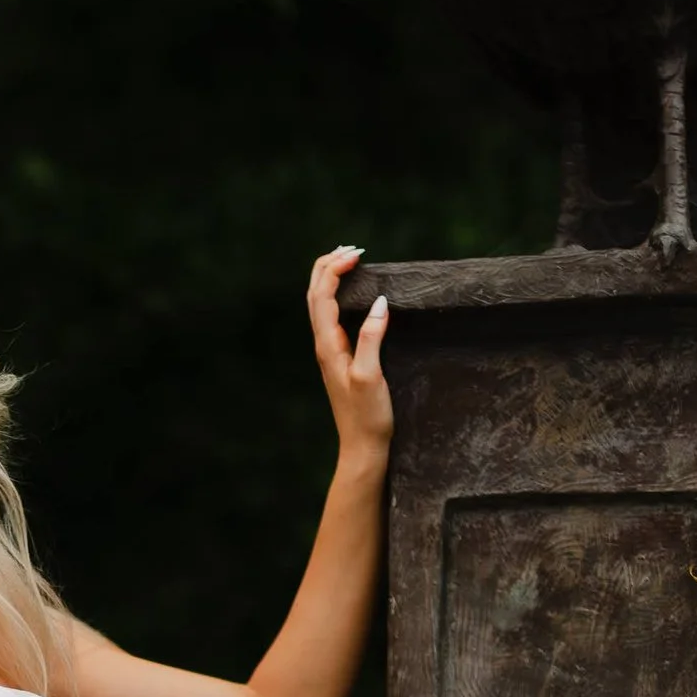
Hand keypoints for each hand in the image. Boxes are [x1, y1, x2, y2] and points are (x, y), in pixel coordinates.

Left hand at [309, 245, 392, 467]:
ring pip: (322, 305)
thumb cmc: (367, 417)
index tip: (358, 254)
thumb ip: (372, 338)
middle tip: (352, 248)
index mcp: (328, 346)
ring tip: (349, 260)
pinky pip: (334, 318)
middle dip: (329, 267)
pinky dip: (340, 297)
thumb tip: (380, 302)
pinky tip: (356, 295)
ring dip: (332, 279)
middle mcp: (324, 346)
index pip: (322, 296)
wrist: (362, 447)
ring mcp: (331, 352)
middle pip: (315, 295)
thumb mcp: (372, 376)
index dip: (335, 270)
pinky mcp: (341, 359)